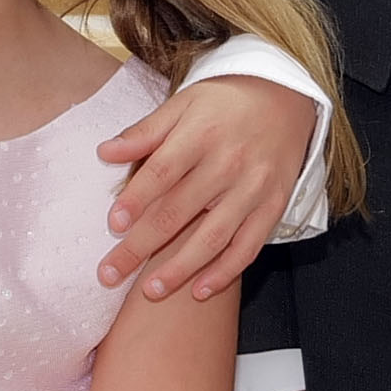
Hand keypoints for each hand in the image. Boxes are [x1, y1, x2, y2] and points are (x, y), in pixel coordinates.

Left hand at [95, 68, 319, 305]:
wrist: (285, 98)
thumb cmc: (224, 104)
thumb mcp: (183, 104)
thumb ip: (145, 132)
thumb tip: (105, 153)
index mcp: (201, 134)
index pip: (163, 172)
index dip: (136, 200)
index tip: (113, 225)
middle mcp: (229, 163)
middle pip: (179, 211)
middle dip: (141, 247)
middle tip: (109, 274)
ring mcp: (254, 189)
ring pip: (213, 237)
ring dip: (180, 269)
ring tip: (150, 292)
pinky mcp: (273, 206)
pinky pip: (249, 247)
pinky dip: (225, 272)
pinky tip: (199, 291)